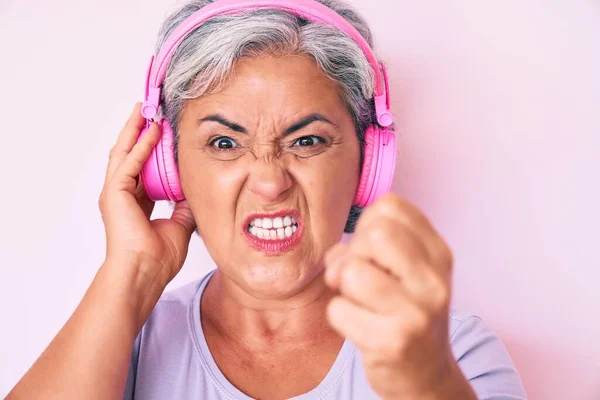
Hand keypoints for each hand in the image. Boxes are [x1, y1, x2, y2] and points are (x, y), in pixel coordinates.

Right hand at [98, 103, 195, 284]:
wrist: (144, 273)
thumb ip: (184, 205)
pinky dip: (141, 144)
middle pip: (131, 155)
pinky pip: (130, 161)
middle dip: (139, 132)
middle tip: (149, 111)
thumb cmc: (158, 258)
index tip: (165, 134)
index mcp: (136, 204)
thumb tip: (194, 189)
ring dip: (135, 130)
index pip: (144, 169)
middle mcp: (123, 196)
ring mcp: (116, 193)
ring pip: (125, 152)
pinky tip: (152, 130)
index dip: (154, 151)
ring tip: (144, 110)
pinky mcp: (115, 192)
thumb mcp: (180, 224)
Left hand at [324, 194, 473, 398]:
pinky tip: (362, 326)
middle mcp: (434, 280)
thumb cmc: (404, 310)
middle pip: (374, 234)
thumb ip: (364, 249)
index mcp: (438, 252)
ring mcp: (417, 312)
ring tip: (363, 302)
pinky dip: (340, 316)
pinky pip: (338, 311)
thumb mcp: (399, 270)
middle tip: (366, 277)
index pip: (390, 205)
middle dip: (355, 253)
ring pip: (352, 272)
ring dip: (344, 287)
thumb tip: (335, 266)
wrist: (425, 372)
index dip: (368, 224)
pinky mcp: (393, 342)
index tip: (376, 251)